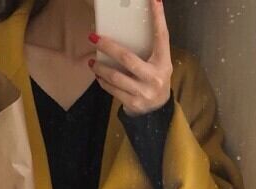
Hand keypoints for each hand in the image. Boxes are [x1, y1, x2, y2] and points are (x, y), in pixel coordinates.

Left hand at [88, 0, 172, 116]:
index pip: (161, 36)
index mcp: (163, 62)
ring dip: (100, 68)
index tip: (153, 0)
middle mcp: (154, 77)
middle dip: (108, 47)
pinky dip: (103, 82)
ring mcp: (143, 92)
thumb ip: (150, 48)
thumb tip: (130, 27)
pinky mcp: (133, 103)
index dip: (158, 18)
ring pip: (116, 77)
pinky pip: (113, 90)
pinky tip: (98, 76)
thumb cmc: (155, 80)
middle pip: (127, 58)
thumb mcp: (158, 63)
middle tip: (94, 38)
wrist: (157, 110)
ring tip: (91, 61)